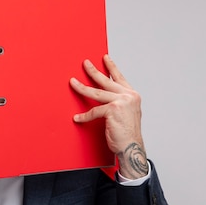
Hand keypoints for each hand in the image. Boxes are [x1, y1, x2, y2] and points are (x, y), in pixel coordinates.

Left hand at [70, 55, 148, 178]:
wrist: (131, 146)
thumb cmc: (127, 134)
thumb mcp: (126, 113)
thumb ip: (119, 103)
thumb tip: (105, 96)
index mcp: (132, 96)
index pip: (119, 78)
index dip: (111, 67)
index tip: (105, 58)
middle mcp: (128, 96)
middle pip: (106, 81)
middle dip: (93, 71)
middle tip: (85, 63)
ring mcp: (121, 102)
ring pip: (96, 92)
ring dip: (82, 87)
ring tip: (73, 82)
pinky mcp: (112, 110)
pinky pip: (93, 111)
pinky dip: (84, 116)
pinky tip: (77, 118)